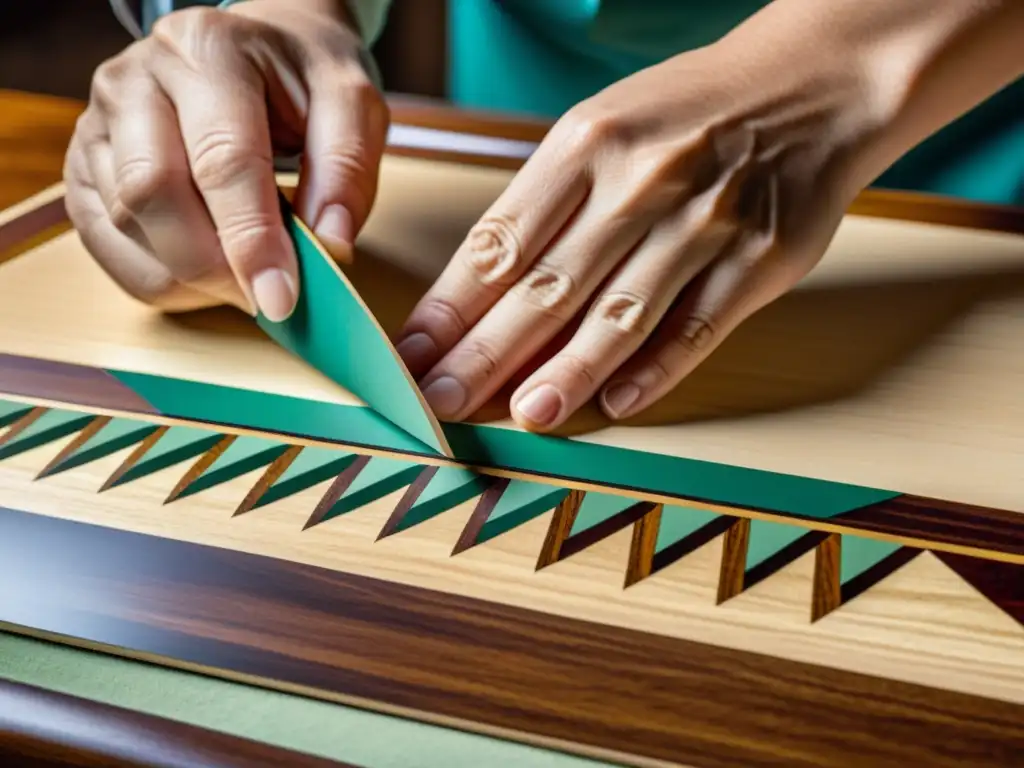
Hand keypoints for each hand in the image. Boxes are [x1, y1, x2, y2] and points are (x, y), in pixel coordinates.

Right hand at [64, 0, 387, 319]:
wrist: (253, 52)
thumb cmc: (299, 81)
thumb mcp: (350, 101)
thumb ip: (346, 168)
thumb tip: (329, 246)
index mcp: (206, 51)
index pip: (221, 159)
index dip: (251, 238)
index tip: (281, 298)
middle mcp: (134, 81)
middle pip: (154, 194)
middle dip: (215, 266)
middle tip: (269, 299)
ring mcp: (98, 127)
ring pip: (125, 227)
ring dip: (193, 277)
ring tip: (248, 276)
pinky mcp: (84, 171)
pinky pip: (108, 249)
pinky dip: (164, 280)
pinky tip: (211, 275)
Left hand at [396, 33, 888, 430]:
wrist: (814, 81)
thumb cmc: (691, 111)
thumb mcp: (605, 127)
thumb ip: (551, 207)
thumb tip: (489, 295)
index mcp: (586, 143)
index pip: (500, 241)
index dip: (451, 308)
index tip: (414, 355)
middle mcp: (640, 181)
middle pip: (547, 285)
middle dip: (486, 353)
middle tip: (442, 402)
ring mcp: (705, 221)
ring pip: (621, 314)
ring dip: (567, 372)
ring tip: (524, 416)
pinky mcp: (761, 257)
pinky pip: (699, 327)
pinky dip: (656, 370)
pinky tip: (617, 403)